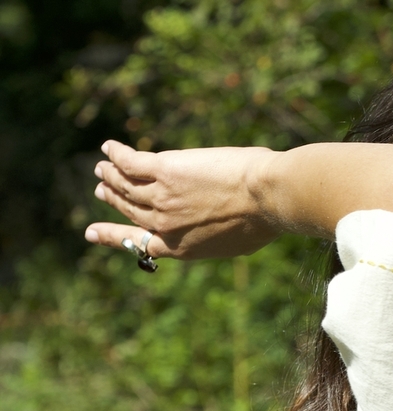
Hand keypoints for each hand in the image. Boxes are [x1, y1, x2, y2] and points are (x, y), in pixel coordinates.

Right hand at [86, 140, 281, 259]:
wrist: (268, 197)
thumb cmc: (264, 220)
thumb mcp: (239, 242)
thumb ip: (216, 236)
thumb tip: (216, 229)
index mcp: (182, 247)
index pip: (140, 242)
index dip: (114, 235)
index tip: (92, 232)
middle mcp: (166, 224)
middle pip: (130, 209)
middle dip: (114, 199)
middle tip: (101, 189)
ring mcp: (163, 197)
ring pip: (126, 185)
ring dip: (110, 175)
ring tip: (102, 168)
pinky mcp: (165, 170)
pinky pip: (131, 162)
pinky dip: (117, 154)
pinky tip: (109, 147)